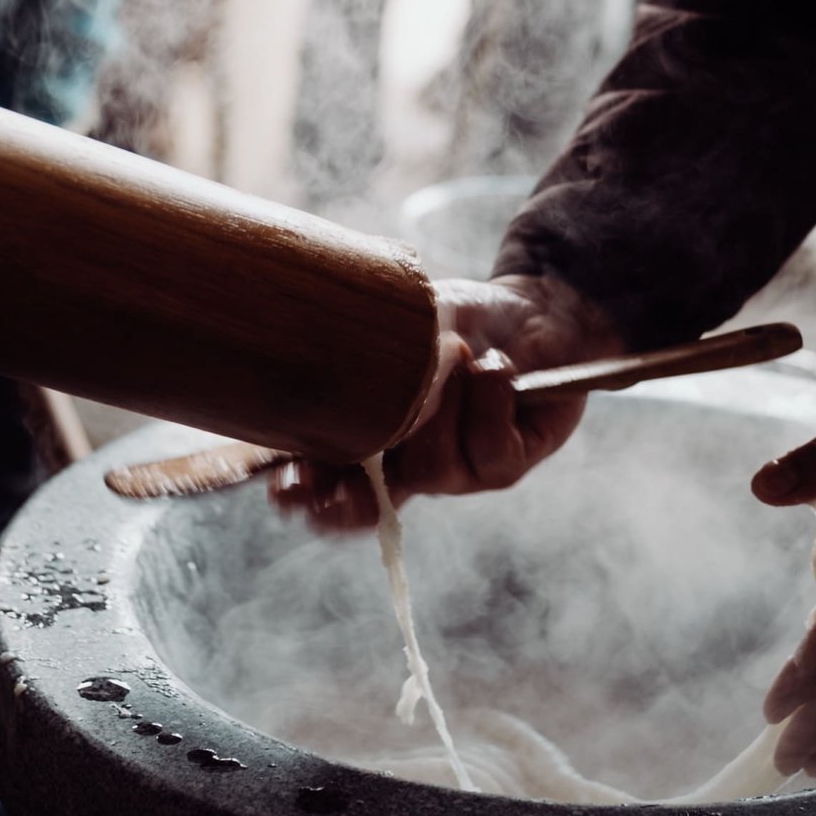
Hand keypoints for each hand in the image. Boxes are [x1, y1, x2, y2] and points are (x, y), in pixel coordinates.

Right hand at [269, 273, 623, 531]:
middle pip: (367, 505)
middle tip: (342, 465)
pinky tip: (497, 366)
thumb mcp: (404, 322)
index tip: (282, 483)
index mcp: (375, 437)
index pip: (327, 481)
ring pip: (431, 468)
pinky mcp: (507, 465)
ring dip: (442, 403)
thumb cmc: (459, 317)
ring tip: (459, 353)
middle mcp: (412, 464)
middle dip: (347, 493)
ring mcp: (460, 473)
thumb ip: (372, 350)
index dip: (301, 492)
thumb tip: (339, 375)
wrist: (533, 310)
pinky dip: (489, 397)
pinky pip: (488, 449)